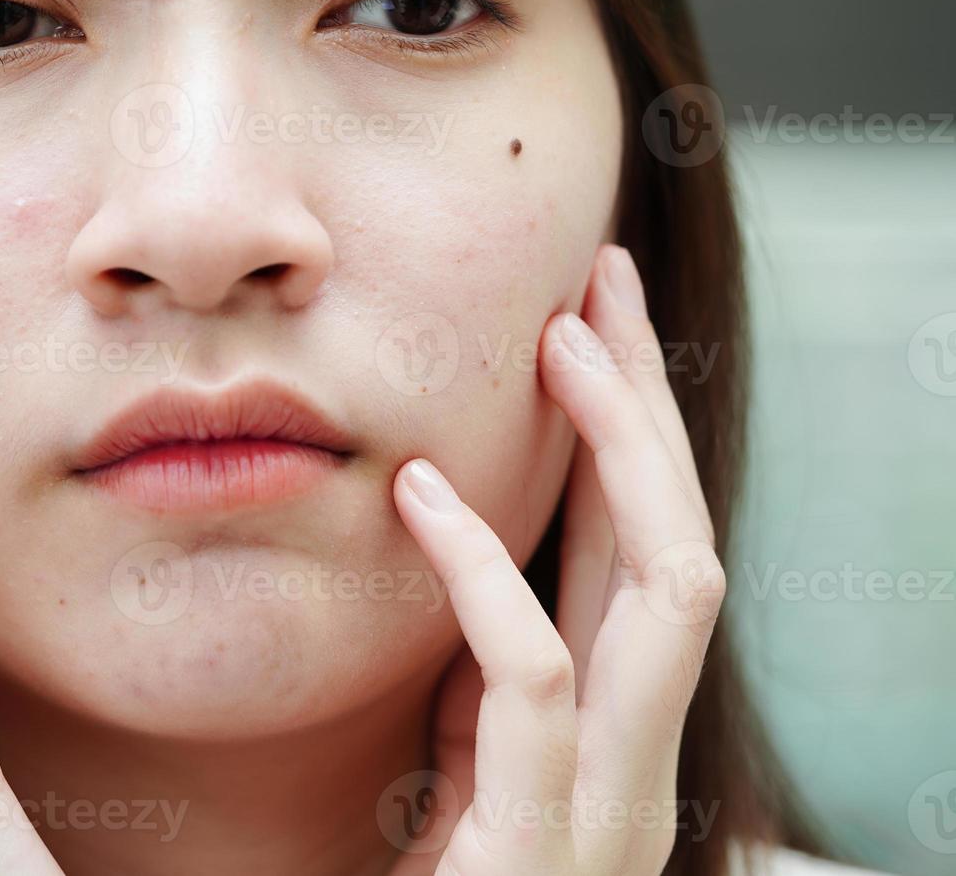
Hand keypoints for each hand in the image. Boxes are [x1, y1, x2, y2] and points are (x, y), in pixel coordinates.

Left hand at [390, 244, 722, 874]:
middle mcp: (640, 754)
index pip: (650, 549)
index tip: (594, 320)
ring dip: (617, 456)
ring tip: (555, 346)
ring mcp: (608, 801)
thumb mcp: (466, 757)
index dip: (633, 431)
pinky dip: (484, 575)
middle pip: (683, 545)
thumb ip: (490, 672)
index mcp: (618, 724)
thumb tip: (479, 556)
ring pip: (662, 594)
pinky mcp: (539, 841)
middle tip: (598, 284)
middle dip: (650, 409)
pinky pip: (537, 683)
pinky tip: (421, 494)